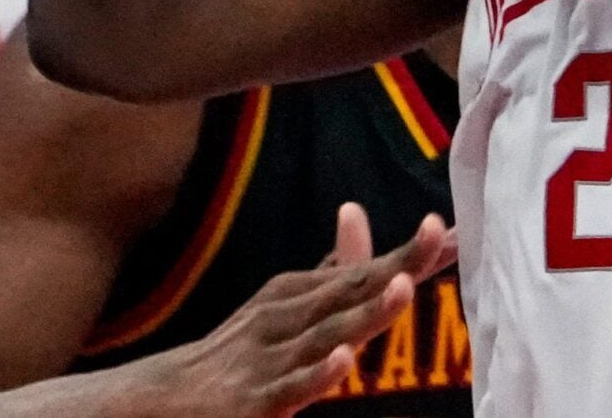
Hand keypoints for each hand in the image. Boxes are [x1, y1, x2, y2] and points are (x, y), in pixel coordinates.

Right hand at [136, 202, 455, 417]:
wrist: (158, 398)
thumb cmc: (237, 351)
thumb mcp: (283, 304)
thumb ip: (329, 269)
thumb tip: (357, 212)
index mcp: (299, 293)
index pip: (366, 269)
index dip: (411, 252)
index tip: (453, 230)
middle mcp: (287, 317)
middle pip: (351, 288)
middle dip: (398, 264)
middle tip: (438, 234)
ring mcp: (271, 357)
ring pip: (326, 333)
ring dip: (365, 311)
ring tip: (404, 286)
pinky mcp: (254, 402)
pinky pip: (291, 387)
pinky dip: (317, 373)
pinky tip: (343, 358)